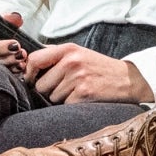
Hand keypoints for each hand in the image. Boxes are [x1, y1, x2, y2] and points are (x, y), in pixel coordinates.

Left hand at [25, 41, 154, 103]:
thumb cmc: (99, 68)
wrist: (128, 79)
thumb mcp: (79, 53)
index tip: (33, 80)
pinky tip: (83, 98)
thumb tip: (27, 61)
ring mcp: (78, 77)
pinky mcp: (84, 93)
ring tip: (77, 91)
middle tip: (65, 87)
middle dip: (49, 90)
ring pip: (51, 97)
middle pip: (40, 85)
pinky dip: (71, 105)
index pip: (34, 60)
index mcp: (68, 49)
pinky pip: (64, 105)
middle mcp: (72, 61)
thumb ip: (55, 54)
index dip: (29, 73)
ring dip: (61, 99)